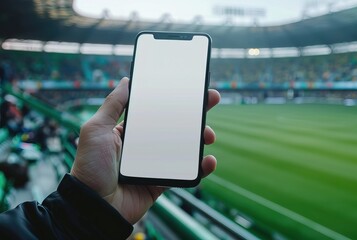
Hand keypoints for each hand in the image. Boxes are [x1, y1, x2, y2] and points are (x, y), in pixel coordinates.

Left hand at [70, 77, 219, 223]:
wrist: (94, 205)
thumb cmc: (89, 167)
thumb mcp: (95, 130)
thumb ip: (112, 105)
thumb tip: (126, 81)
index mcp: (130, 131)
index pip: (156, 110)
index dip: (174, 99)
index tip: (189, 87)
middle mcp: (145, 145)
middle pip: (176, 125)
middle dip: (195, 112)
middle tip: (210, 100)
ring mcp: (156, 163)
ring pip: (185, 147)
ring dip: (201, 138)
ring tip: (208, 135)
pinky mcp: (162, 181)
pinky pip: (186, 172)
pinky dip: (201, 167)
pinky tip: (208, 161)